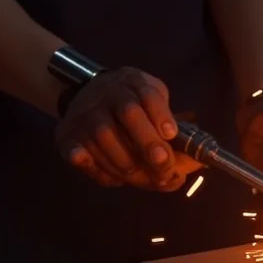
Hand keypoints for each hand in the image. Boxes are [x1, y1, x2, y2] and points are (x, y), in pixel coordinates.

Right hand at [54, 67, 202, 191]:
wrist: (84, 91)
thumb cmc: (132, 100)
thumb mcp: (153, 98)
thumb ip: (173, 124)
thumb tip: (196, 161)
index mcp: (133, 82)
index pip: (149, 94)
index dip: (161, 114)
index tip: (171, 134)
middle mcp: (108, 93)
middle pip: (129, 114)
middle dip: (149, 142)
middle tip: (164, 165)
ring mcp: (84, 113)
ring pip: (105, 138)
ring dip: (128, 164)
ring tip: (147, 180)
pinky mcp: (66, 133)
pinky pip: (75, 150)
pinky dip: (89, 164)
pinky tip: (108, 178)